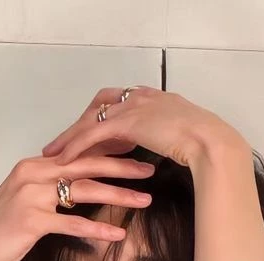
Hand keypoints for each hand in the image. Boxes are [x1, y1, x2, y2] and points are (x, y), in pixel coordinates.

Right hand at [0, 154, 155, 260]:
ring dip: (118, 195)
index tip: (136, 153)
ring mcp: (31, 196)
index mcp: (34, 166)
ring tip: (144, 200)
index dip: (109, 152)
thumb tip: (78, 191)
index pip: (78, 153)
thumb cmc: (0, 233)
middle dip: (122, 167)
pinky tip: (118, 234)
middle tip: (150, 170)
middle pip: (87, 165)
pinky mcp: (31, 220)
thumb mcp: (27, 204)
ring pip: (84, 191)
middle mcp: (33, 174)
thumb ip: (50, 192)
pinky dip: (97, 229)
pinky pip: (72, 223)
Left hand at [41, 86, 244, 170]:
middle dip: (80, 124)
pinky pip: (92, 134)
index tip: (91, 132)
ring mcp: (133, 106)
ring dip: (70, 137)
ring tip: (52, 154)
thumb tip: (171, 149)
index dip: (103, 118)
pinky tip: (64, 160)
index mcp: (155, 98)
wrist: (211, 142)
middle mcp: (141, 96)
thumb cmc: (207, 145)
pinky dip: (75, 146)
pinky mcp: (126, 122)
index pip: (121, 103)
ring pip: (91, 119)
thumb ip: (172, 137)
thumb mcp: (186, 137)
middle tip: (62, 143)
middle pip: (100, 106)